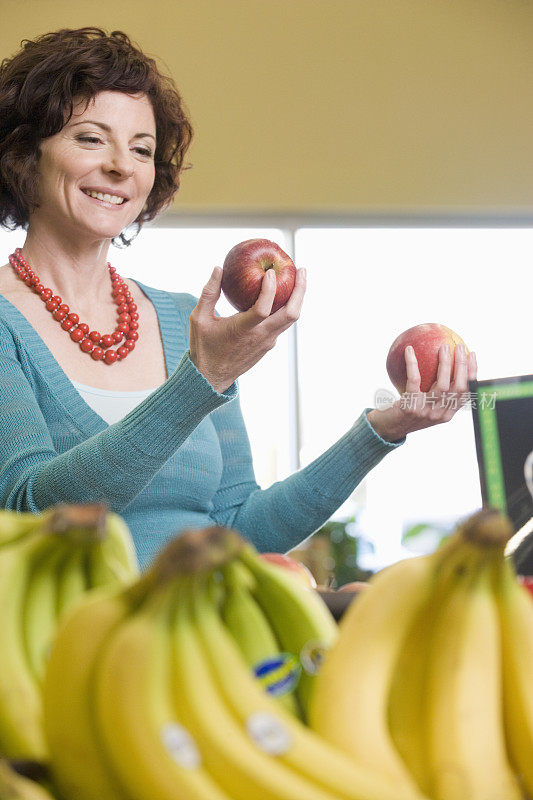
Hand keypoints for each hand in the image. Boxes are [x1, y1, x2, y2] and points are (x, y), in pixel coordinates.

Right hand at [189, 265, 305, 392]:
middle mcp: (260, 337)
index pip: (263, 309)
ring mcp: (268, 342)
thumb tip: (218, 268)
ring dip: (297, 298)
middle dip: (300, 290)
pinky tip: (284, 294)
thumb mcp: (199, 319)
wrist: (212, 377)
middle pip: (291, 314)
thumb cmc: (203, 347)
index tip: (270, 272)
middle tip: (301, 270)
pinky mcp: (269, 344)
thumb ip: (209, 293)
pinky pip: (283, 323)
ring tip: (298, 277)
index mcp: (242, 330)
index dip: (270, 290)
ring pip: (291, 319)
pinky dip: (287, 307)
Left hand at [366, 342, 476, 441]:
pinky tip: (409, 350)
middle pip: (458, 388)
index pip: (466, 392)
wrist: (386, 429)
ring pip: (441, 385)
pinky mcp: (410, 407)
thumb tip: (443, 358)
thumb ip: (435, 390)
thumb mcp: (425, 404)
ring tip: (443, 347)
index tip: (472, 354)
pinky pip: (413, 381)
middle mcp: (439, 414)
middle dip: (462, 365)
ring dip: (445, 364)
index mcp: (447, 414)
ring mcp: (426, 412)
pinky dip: (412, 364)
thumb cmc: (405, 411)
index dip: (472, 373)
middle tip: (458, 346)